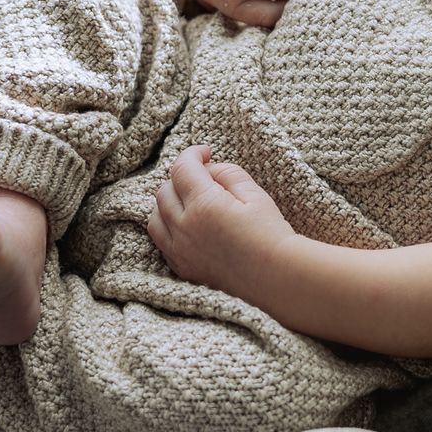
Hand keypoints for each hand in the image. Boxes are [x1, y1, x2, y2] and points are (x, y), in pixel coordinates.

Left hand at [147, 145, 295, 297]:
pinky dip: (168, 228)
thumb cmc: (270, 234)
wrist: (276, 278)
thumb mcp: (254, 194)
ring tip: (189, 201)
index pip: (182, 169)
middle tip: (201, 177)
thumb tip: (209, 170)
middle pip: (163, 191)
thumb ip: (228, 174)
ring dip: (168, 203)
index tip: (204, 153)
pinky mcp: (183, 269)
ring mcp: (180, 252)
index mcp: (203, 205)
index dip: (192, 154)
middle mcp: (185, 228)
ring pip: (155, 217)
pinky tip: (187, 225)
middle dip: (180, 178)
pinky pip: (162, 242)